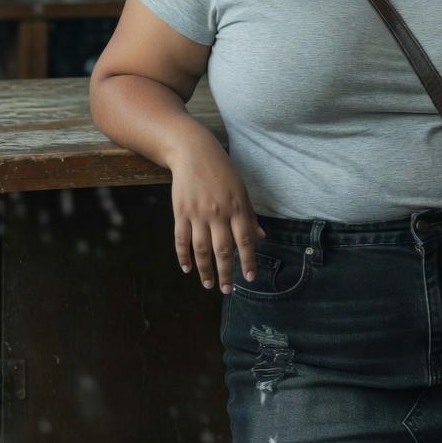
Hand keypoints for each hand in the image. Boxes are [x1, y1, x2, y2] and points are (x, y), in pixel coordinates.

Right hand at [171, 132, 265, 292]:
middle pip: (223, 250)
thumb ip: (249, 215)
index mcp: (236, 207)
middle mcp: (218, 213)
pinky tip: (187, 268)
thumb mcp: (241, 189)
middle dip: (226, 273)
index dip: (247, 261)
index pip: (245, 241)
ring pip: (201, 249)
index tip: (250, 278)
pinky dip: (183, 256)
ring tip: (209, 284)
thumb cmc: (222, 170)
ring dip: (205, 270)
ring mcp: (197, 214)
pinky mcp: (180, 212)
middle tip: (227, 290)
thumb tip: (261, 237)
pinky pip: (181, 239)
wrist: (193, 152)